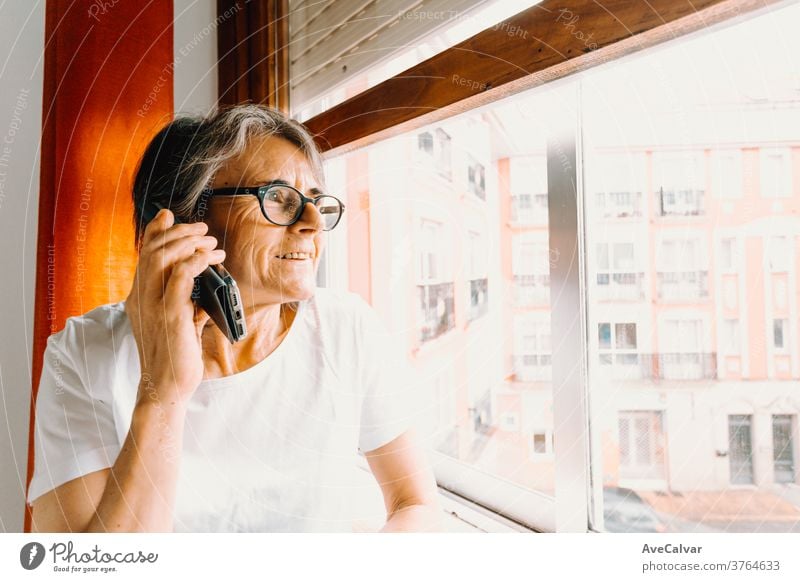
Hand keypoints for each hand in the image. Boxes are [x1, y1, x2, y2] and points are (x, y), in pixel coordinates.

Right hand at [125, 209, 224, 406]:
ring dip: (190, 242)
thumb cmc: (175, 358)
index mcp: (139, 298)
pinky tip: (212, 258)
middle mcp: (141, 298)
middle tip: (201, 228)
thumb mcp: (179, 324)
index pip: (143, 255)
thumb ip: (186, 303)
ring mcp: (153, 305)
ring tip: (211, 241)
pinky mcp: (171, 314)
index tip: (168, 216)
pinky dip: (198, 260)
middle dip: (178, 231)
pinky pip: (183, 275)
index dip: (154, 231)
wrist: (166, 387)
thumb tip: (206, 288)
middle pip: (153, 249)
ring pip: (164, 257)